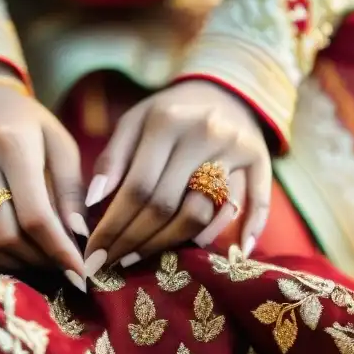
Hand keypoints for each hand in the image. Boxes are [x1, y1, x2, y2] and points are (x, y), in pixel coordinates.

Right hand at [0, 64, 85, 286]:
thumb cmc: (29, 131)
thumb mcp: (61, 146)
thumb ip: (71, 190)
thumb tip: (78, 238)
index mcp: (10, 145)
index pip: (34, 215)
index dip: (59, 250)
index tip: (80, 273)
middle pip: (5, 237)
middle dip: (38, 260)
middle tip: (61, 265)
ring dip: (14, 265)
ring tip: (38, 259)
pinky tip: (11, 258)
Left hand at [83, 80, 271, 271]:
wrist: (221, 90)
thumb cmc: (168, 115)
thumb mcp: (134, 123)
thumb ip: (112, 159)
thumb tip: (92, 202)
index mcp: (167, 122)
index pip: (137, 188)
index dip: (114, 226)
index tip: (94, 253)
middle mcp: (204, 134)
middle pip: (167, 206)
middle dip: (134, 241)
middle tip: (112, 263)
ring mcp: (236, 148)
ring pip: (202, 213)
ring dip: (171, 245)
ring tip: (143, 258)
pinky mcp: (260, 159)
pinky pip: (256, 202)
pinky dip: (248, 230)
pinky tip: (234, 254)